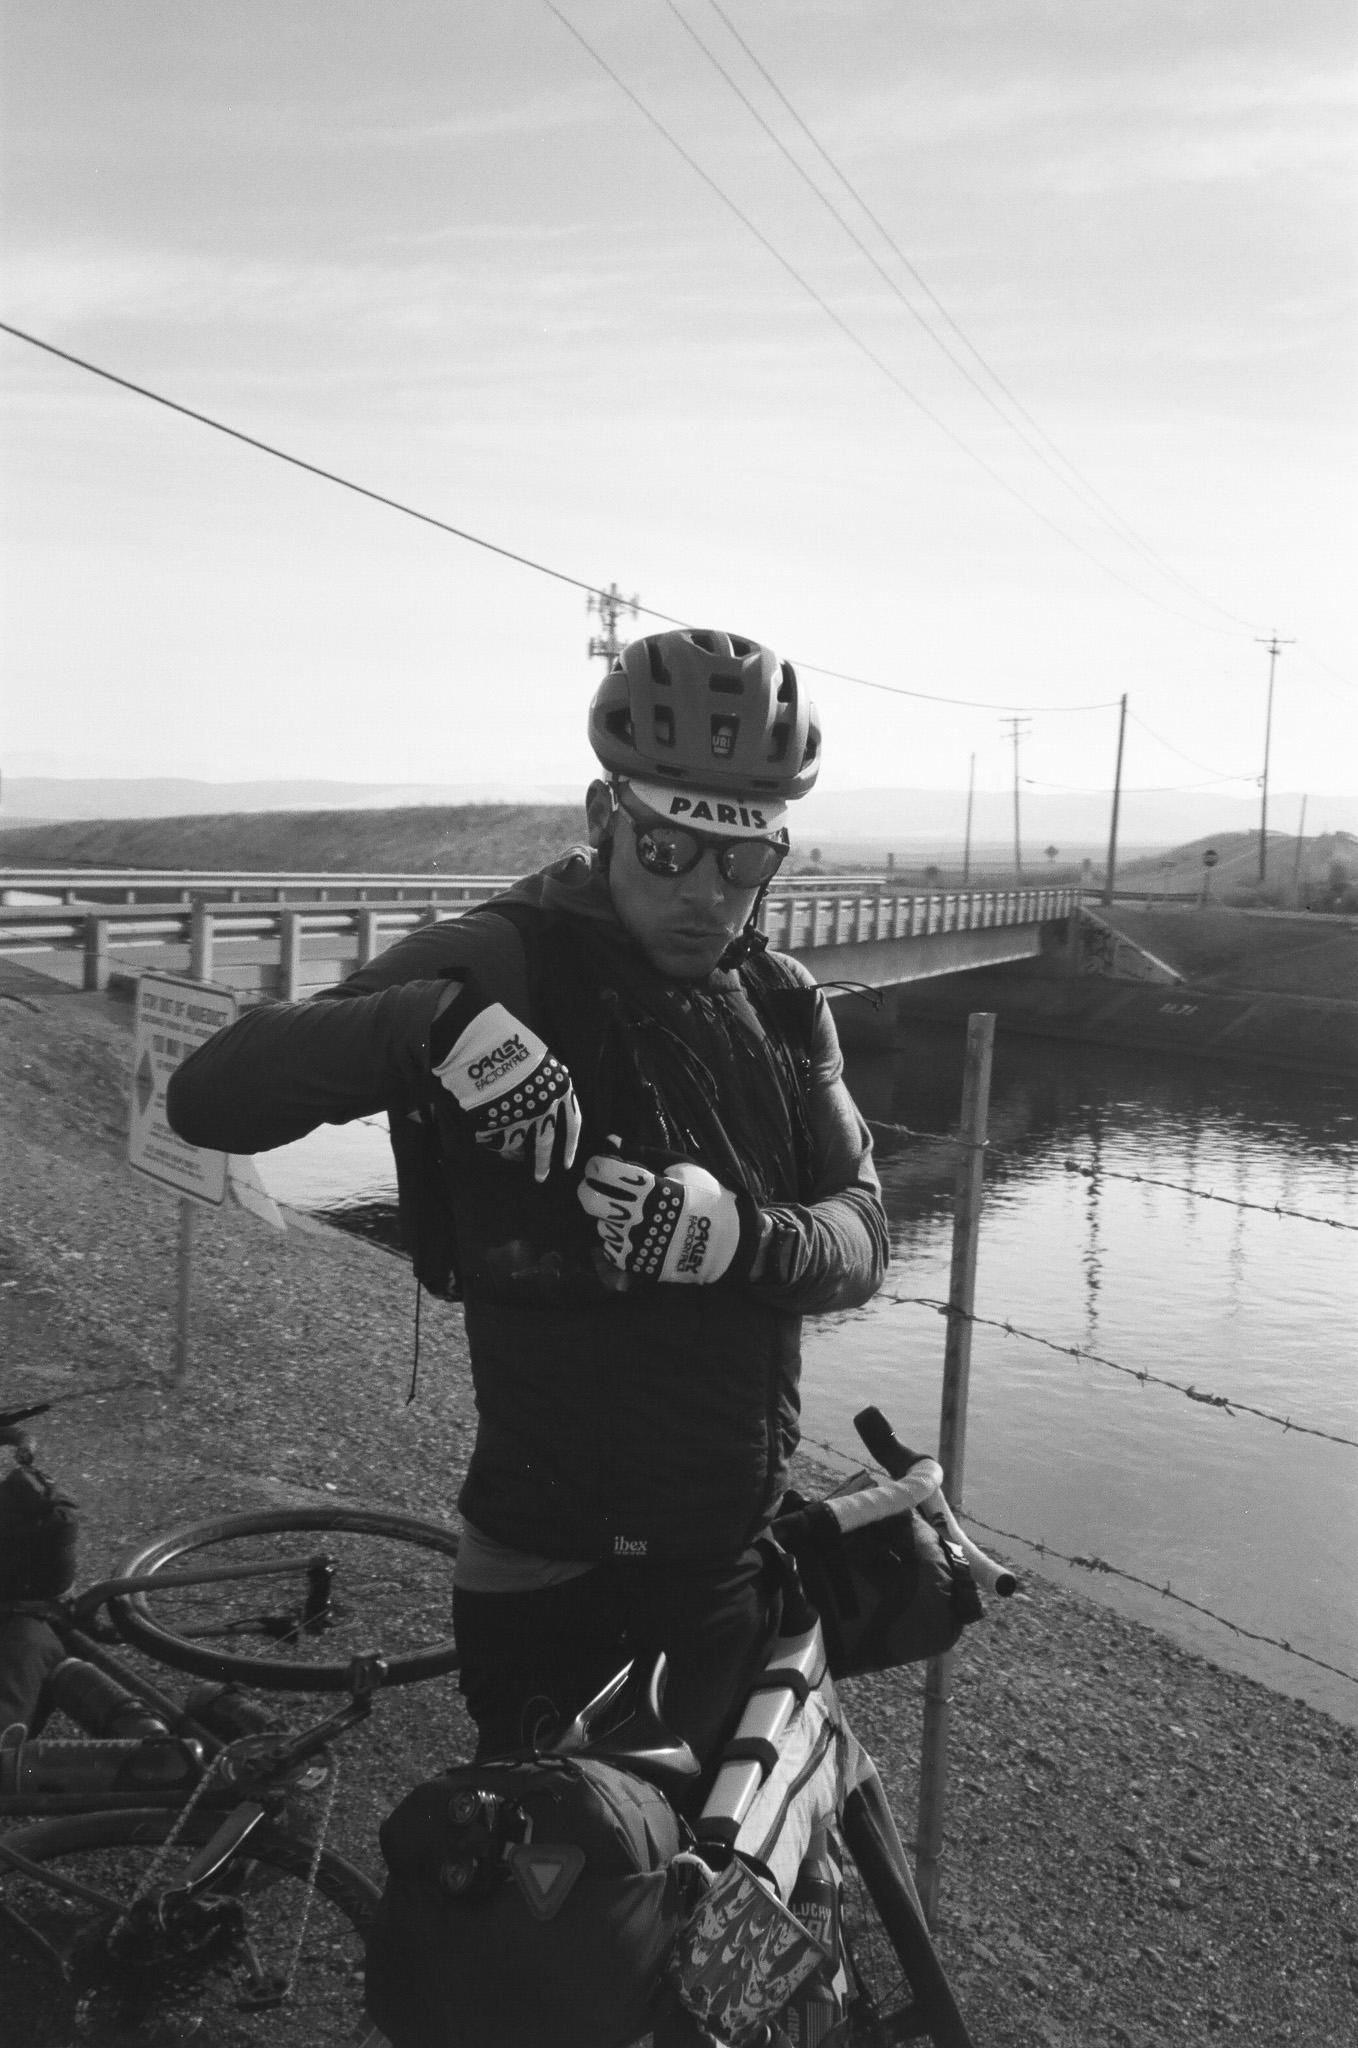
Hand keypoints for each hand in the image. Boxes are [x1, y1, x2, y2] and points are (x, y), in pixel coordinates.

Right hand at [431, 988, 580, 1182]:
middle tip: (541, 1177)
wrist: (484, 1044)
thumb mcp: (542, 1060)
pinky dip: (495, 1142)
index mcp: (560, 1091)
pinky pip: (496, 1139)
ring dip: (516, 1152)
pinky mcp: (493, 1123)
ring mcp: (518, 1118)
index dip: (570, 1146)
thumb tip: (550, 1100)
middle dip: (543, 1163)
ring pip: (518, 1144)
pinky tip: (492, 1139)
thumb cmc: (514, 1043)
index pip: (572, 1125)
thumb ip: (547, 1083)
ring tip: (513, 1156)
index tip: (567, 1164)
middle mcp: (544, 1109)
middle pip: (545, 1143)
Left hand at [578, 1154, 755, 1285]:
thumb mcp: (680, 1166)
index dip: (597, 1164)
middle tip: (603, 1189)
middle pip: (588, 1199)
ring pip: (599, 1224)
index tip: (604, 1166)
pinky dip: (617, 1240)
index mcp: (647, 1186)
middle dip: (589, 1189)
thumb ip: (642, 1154)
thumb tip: (611, 1140)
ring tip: (627, 1215)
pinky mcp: (634, 1262)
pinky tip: (634, 1234)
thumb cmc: (705, 1197)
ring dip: (607, 1217)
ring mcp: (632, 1240)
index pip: (600, 1170)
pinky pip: (609, 1249)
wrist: (724, 1241)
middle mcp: (634, 1213)